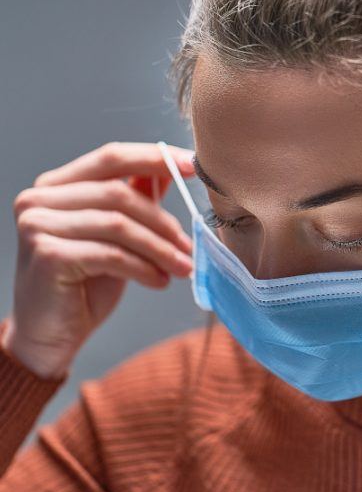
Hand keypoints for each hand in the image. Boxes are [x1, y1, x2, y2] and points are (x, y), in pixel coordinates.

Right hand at [2, 142, 195, 378]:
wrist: (51, 334)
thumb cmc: (85, 284)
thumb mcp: (117, 236)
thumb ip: (135, 199)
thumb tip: (172, 168)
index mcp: (56, 185)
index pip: (111, 158)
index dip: (155, 158)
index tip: (193, 165)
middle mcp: (39, 199)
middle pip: (119, 193)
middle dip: (163, 221)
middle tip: (190, 245)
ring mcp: (38, 225)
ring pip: (119, 224)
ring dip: (160, 248)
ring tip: (182, 267)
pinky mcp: (48, 254)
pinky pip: (111, 254)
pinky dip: (143, 268)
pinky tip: (159, 281)